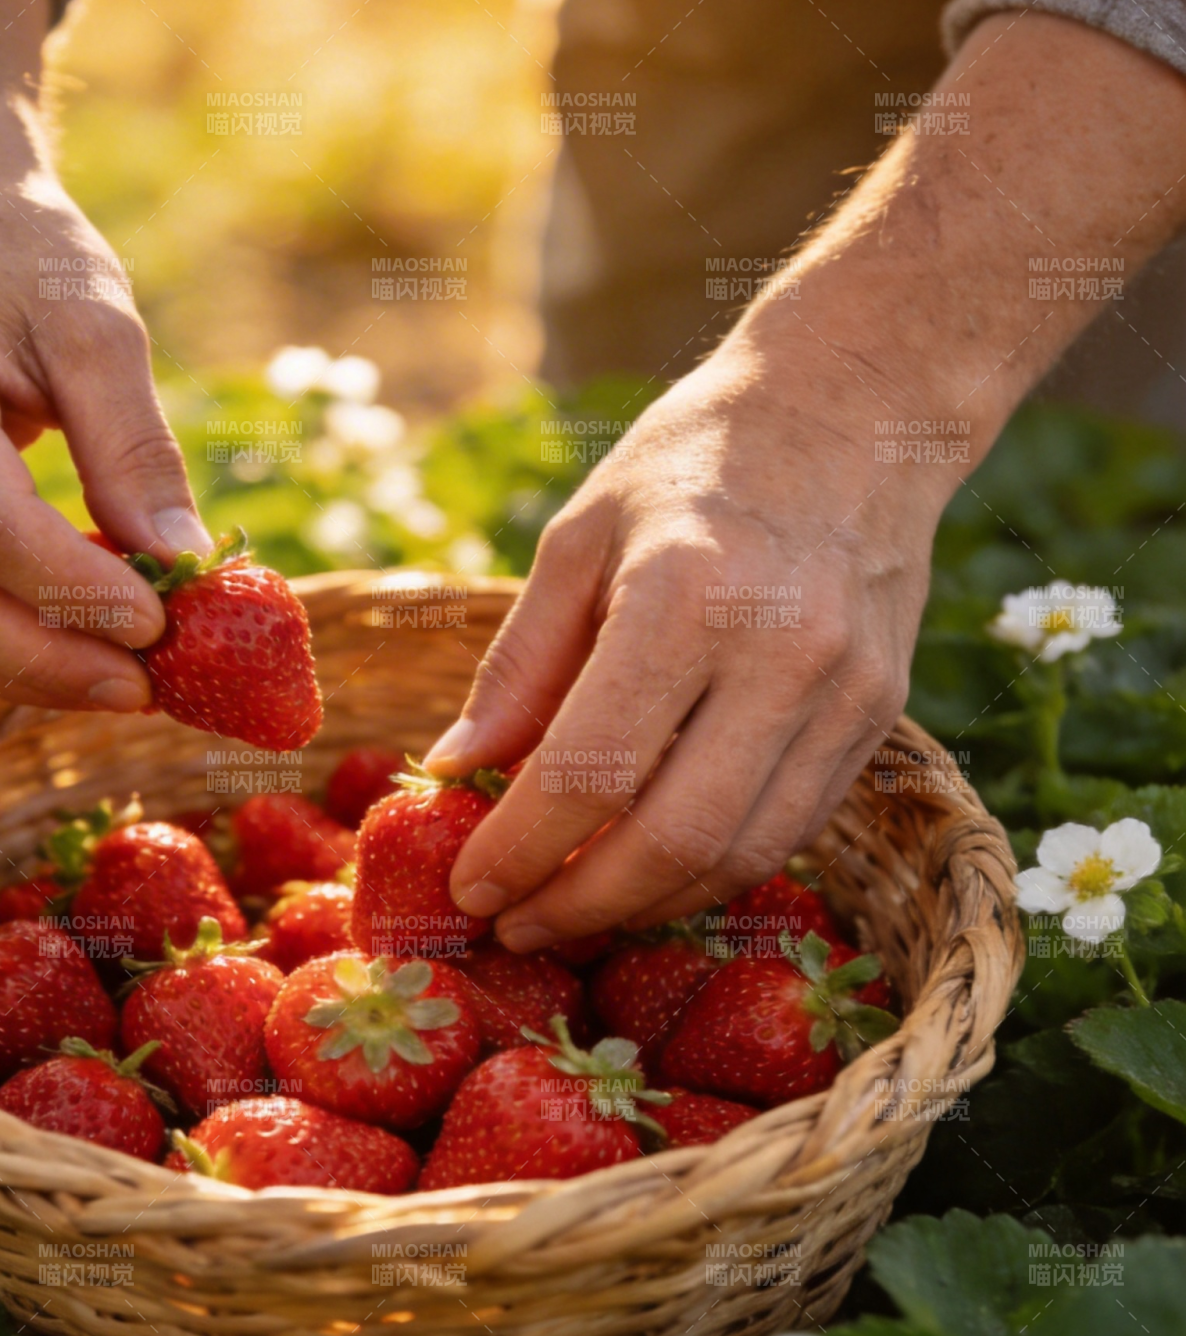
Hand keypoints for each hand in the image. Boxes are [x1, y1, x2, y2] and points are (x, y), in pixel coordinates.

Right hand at [0, 0, 212, 710]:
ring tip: (119, 685)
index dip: (73, 595)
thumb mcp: (97, 323)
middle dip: (49, 665)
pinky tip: (69, 654)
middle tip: (146, 688)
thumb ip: (135, 444)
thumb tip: (182, 560)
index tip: (160, 624)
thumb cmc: (20, 258)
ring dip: (21, 675)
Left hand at [428, 351, 940, 949]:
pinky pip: (789, 832)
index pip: (591, 771)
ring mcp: (846, 693)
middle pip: (673, 841)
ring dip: (647, 907)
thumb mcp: (577, 539)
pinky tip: (652, 875)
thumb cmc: (692, 462)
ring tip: (575, 913)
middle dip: (579, 907)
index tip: (469, 889)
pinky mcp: (881, 717)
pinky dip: (712, 873)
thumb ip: (518, 666)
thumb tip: (454, 772)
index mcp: (686, 595)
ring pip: (740, 856)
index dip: (519, 851)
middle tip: (515, 925)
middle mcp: (781, 653)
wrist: (858, 411)